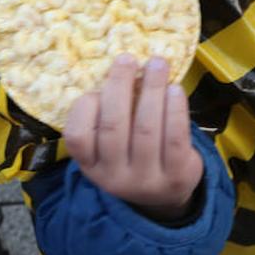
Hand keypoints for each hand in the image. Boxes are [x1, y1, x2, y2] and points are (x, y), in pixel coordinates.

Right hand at [64, 55, 202, 220]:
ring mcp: (146, 180)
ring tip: (157, 64)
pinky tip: (175, 89)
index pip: (77, 137)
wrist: (163, 195)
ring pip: (146, 129)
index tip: (96, 86)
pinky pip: (175, 138)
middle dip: (120, 86)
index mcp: (91, 165)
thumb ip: (106, 115)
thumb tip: (118, 68)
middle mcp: (114, 177)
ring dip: (152, 90)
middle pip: (114, 128)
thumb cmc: (130, 154)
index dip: (84, 108)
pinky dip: (175, 109)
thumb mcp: (108, 145)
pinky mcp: (176, 177)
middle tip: (127, 59)